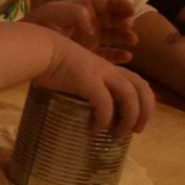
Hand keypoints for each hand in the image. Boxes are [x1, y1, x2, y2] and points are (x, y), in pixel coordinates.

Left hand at [24, 0, 138, 62]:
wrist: (26, 45)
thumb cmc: (39, 25)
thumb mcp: (53, 14)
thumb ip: (73, 14)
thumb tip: (92, 26)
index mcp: (83, 8)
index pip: (106, 2)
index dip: (120, 3)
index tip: (131, 9)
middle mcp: (89, 22)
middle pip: (113, 19)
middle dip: (124, 21)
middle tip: (129, 26)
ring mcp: (89, 39)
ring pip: (112, 36)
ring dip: (124, 37)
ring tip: (133, 41)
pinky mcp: (87, 54)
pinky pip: (106, 55)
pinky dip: (117, 56)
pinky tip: (127, 57)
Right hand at [34, 32, 155, 135]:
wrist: (40, 49)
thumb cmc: (51, 62)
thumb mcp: (75, 75)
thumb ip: (84, 88)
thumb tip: (84, 110)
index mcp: (109, 68)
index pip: (138, 83)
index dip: (144, 102)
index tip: (138, 119)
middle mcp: (110, 70)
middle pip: (141, 89)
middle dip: (145, 111)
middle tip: (136, 131)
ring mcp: (101, 74)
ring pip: (130, 96)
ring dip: (129, 118)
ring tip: (118, 135)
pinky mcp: (89, 81)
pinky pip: (104, 104)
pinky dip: (104, 119)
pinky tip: (95, 129)